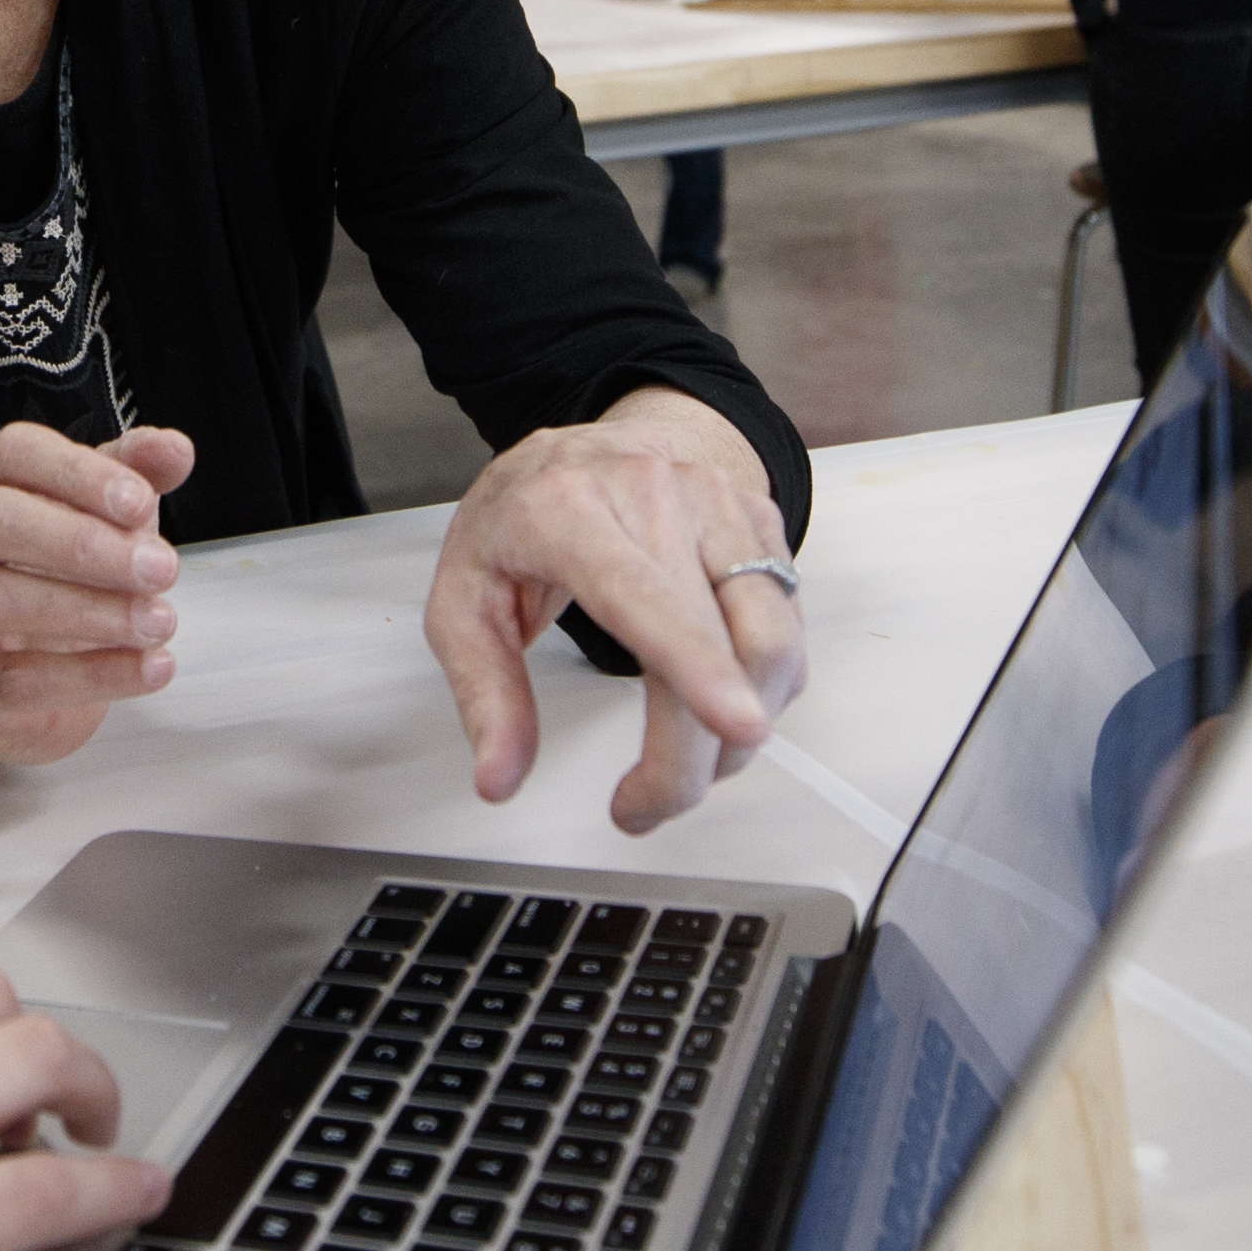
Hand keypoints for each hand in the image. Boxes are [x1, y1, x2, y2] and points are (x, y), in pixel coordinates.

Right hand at [0, 423, 197, 765]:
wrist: (12, 656)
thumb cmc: (60, 569)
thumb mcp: (105, 514)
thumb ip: (137, 476)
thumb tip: (174, 449)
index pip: (13, 454)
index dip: (78, 474)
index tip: (142, 503)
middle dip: (81, 544)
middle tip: (160, 569)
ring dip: (85, 610)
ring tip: (157, 621)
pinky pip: (10, 679)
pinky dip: (87, 676)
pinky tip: (146, 667)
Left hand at [427, 388, 802, 834]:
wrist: (579, 445)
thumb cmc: (521, 523)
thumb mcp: (462, 602)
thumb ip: (484, 694)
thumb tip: (500, 777)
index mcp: (568, 510)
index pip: (645, 593)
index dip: (697, 665)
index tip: (735, 725)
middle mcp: (657, 493)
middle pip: (723, 639)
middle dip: (699, 751)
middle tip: (648, 805)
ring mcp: (719, 504)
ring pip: (775, 639)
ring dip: (742, 729)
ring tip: (682, 758)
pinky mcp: (762, 522)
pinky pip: (788, 630)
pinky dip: (760, 690)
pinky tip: (710, 699)